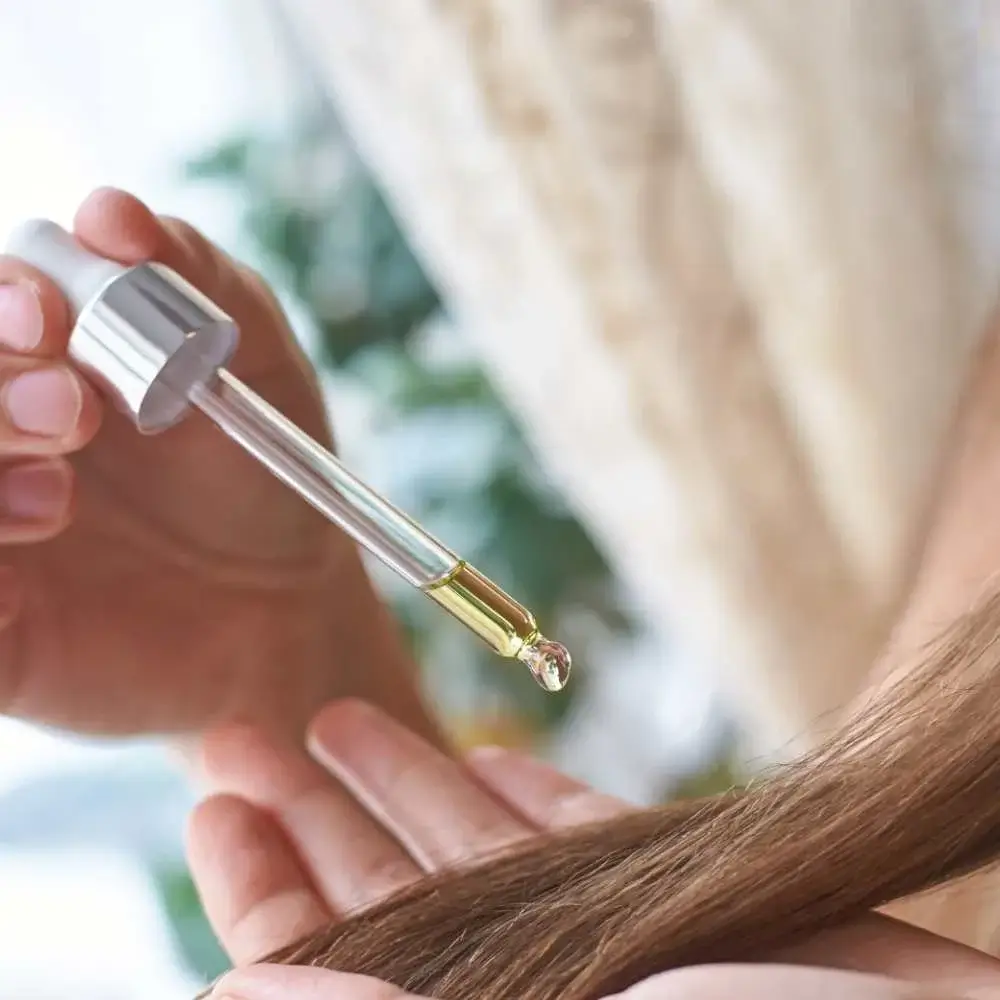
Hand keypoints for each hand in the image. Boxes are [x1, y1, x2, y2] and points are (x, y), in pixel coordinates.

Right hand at [0, 189, 426, 736]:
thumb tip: (108, 210)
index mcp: (46, 359)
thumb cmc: (266, 478)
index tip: (49, 317)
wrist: (289, 605)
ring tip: (61, 498)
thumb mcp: (255, 368)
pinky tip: (22, 577)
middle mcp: (0, 430)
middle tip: (71, 410)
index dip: (1, 300)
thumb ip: (195, 282)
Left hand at [187, 701, 999, 997]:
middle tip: (241, 732)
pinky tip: (486, 755)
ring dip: (411, 786)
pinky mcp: (701, 909)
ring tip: (336, 716)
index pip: (333, 978)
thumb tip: (237, 991)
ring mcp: (625, 959)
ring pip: (485, 863)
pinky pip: (595, 849)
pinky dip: (534, 799)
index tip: (211, 805)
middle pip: (396, 907)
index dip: (263, 895)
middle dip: (318, 820)